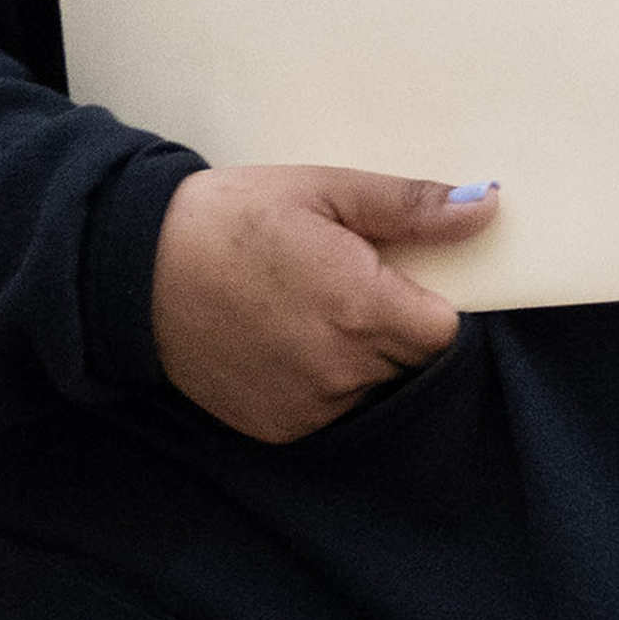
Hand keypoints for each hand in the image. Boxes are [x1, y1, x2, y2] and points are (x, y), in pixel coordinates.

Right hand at [152, 166, 498, 444]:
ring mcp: (309, 407)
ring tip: (304, 314)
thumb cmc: (232, 217)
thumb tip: (485, 208)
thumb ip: (410, 207)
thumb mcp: (323, 190)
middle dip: (392, 329)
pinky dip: (318, 385)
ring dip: (357, 360)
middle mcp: (342, 369)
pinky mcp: (279, 429)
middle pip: (409, 364)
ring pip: (370, 390)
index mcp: (363, 307)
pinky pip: (328, 412)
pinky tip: (280, 344)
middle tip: (339, 286)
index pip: (444, 332)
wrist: (134, 267)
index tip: (395, 279)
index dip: (427, 305)